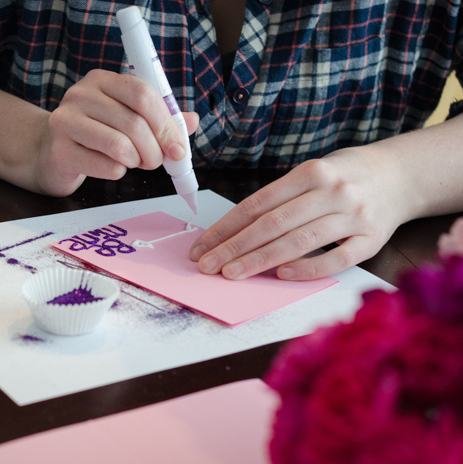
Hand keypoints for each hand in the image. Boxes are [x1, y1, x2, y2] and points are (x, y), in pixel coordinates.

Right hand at [34, 69, 198, 195]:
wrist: (51, 153)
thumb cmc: (94, 135)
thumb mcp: (126, 118)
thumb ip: (159, 118)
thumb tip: (191, 122)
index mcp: (102, 81)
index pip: (142, 94)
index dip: (166, 123)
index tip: (178, 147)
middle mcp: (81, 95)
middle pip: (134, 122)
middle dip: (155, 149)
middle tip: (156, 161)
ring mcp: (66, 121)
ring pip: (120, 145)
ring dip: (137, 161)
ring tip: (133, 162)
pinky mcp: (60, 151)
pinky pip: (106, 166)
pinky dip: (118, 172)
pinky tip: (111, 167)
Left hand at [189, 148, 412, 279]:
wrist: (401, 175)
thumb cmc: (343, 177)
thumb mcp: (311, 174)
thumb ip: (280, 199)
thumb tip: (234, 233)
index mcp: (310, 172)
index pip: (257, 204)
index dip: (226, 227)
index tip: (202, 246)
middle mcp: (332, 191)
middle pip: (273, 224)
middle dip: (235, 247)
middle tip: (208, 266)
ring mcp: (354, 215)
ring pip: (300, 241)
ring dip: (261, 260)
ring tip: (233, 274)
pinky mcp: (373, 239)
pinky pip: (336, 258)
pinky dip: (308, 268)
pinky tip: (282, 275)